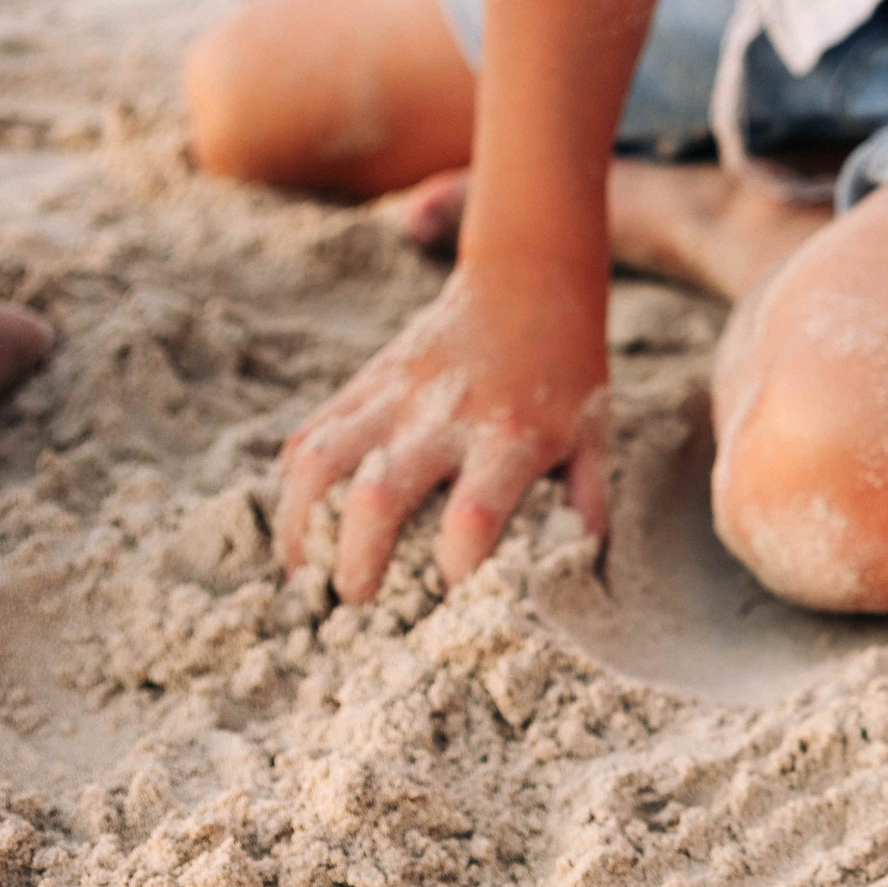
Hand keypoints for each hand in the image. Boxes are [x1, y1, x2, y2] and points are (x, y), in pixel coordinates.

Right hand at [276, 262, 609, 603]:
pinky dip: (293, 484)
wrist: (528, 286)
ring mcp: (393, 397)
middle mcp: (444, 419)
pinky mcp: (362, 383)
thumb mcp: (594, 438)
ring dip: (303, 523)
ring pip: (321, 462)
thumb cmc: (566, 377)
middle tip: (356, 600)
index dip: (457, 566)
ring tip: (304, 570)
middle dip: (356, 558)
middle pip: (379, 496)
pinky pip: (310, 436)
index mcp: (511, 439)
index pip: (475, 515)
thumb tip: (580, 574)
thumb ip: (588, 504)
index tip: (451, 599)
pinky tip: (298, 522)